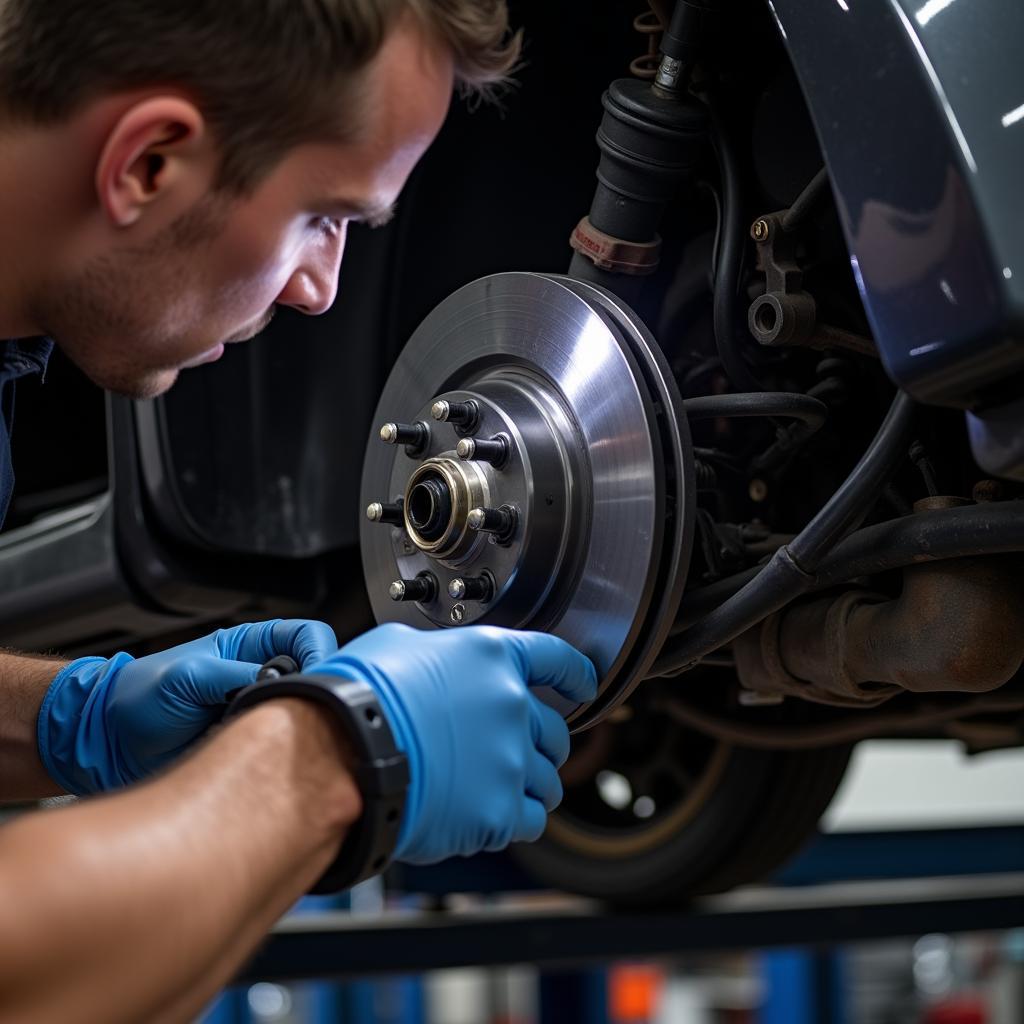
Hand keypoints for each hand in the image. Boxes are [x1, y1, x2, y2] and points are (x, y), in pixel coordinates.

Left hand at [38, 619, 337, 794]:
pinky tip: (274, 758)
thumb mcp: (187, 678)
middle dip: (319, 693)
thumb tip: (278, 681)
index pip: (309, 635)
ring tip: (284, 736)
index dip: (323, 653)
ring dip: (301, 725)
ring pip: (306, 713)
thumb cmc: (137, 699)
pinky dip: (286, 754)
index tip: (323, 679)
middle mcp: (261, 675)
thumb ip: (235, 674)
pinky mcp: (252, 746)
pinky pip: (285, 748)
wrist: (107, 745)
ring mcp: (258, 712)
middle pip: (318, 675)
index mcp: (250, 646)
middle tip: (307, 712)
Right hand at [306, 623, 596, 863]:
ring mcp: (510, 760)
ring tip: (498, 787)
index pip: (556, 659)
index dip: (575, 673)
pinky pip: (529, 821)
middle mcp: (511, 705)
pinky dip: (515, 819)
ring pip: (548, 780)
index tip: (584, 683)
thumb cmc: (359, 698)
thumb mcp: (398, 646)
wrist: (342, 755)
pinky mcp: (499, 811)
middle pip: (553, 731)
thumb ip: (440, 656)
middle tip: (514, 751)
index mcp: (491, 658)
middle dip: (541, 742)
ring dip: (530, 784)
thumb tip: (439, 666)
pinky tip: (490, 813)